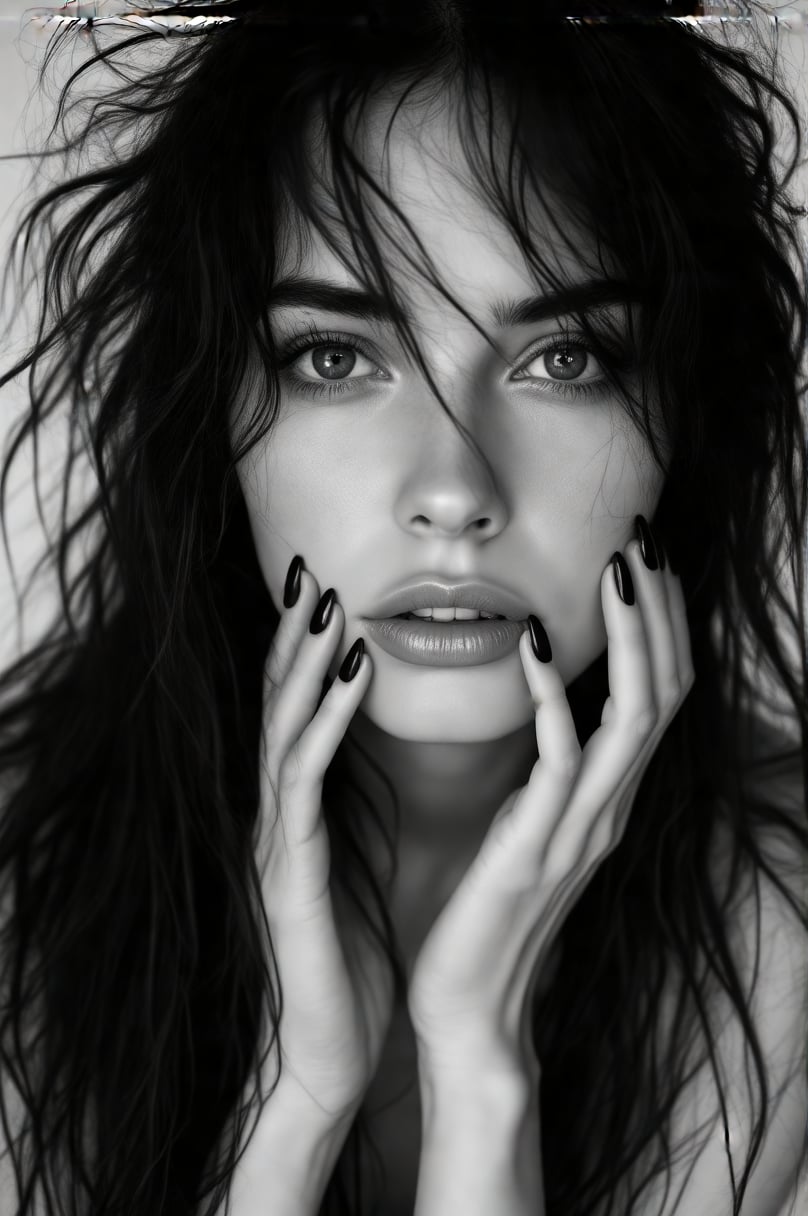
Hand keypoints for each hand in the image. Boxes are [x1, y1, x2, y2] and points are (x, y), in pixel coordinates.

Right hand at [254, 560, 392, 1124]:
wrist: (331, 1047)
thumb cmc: (351, 954)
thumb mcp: (360, 862)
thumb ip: (360, 805)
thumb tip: (385, 755)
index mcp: (300, 810)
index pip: (298, 714)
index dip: (307, 652)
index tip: (328, 589)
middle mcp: (279, 812)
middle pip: (278, 705)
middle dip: (292, 636)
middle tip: (309, 567)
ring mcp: (276, 835)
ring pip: (283, 726)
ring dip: (303, 659)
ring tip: (325, 600)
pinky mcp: (288, 865)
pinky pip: (304, 776)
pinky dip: (328, 717)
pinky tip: (351, 674)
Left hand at [406, 534, 694, 1084]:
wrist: (469, 1007)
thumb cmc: (489, 908)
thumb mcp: (530, 824)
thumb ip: (550, 770)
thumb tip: (551, 706)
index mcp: (608, 799)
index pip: (661, 695)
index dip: (662, 625)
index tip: (643, 558)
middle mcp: (611, 809)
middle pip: (667, 693)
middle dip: (660, 612)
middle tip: (643, 539)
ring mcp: (583, 831)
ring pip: (636, 718)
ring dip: (631, 638)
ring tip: (616, 568)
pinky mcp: (537, 850)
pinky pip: (562, 761)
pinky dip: (555, 698)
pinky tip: (535, 645)